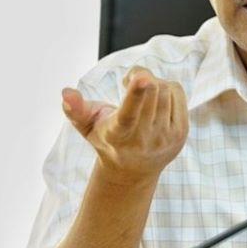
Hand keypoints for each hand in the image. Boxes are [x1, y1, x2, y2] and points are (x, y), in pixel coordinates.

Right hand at [61, 66, 188, 184]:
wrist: (133, 170)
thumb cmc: (107, 139)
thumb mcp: (87, 126)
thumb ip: (75, 109)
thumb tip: (66, 92)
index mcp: (117, 135)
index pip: (128, 114)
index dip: (135, 94)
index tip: (141, 77)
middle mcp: (143, 139)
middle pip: (151, 91)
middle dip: (140, 77)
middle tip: (131, 81)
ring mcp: (165, 137)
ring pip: (165, 89)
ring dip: (153, 83)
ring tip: (143, 93)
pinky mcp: (181, 133)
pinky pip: (177, 93)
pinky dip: (167, 88)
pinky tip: (156, 99)